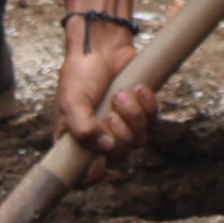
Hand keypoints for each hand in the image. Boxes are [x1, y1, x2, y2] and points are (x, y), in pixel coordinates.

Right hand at [55, 30, 156, 184]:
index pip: (83, 176)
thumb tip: (107, 148)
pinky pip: (152, 120)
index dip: (92, 176)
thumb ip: (83, 129)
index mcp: (75, 142)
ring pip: (138, 140)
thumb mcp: (72, 101)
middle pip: (118, 158)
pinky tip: (139, 88)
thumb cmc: (80, 74)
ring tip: (121, 94)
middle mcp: (99, 139)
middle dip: (119, 135)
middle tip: (111, 113)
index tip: (100, 161)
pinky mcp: (139, 112)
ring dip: (133, 116)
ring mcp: (121, 127)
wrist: (100, 46)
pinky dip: (148, 105)